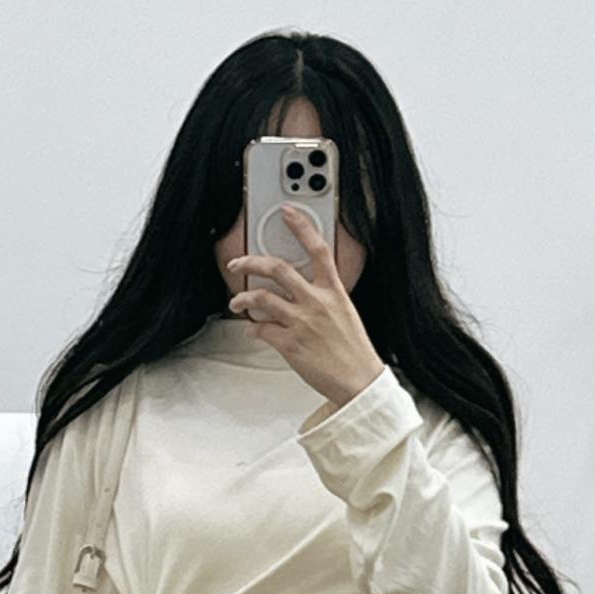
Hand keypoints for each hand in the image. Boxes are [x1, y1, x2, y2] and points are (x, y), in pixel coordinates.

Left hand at [225, 204, 385, 407]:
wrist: (359, 381)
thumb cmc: (353, 350)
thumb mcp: (345, 313)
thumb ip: (324, 297)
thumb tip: (299, 292)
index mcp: (334, 291)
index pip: (318, 249)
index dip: (301, 226)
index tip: (287, 212)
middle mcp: (316, 302)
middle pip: (277, 268)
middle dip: (250, 261)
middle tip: (237, 262)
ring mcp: (301, 322)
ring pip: (261, 298)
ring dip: (242, 298)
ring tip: (236, 302)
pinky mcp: (289, 344)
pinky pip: (260, 329)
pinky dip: (252, 329)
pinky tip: (253, 331)